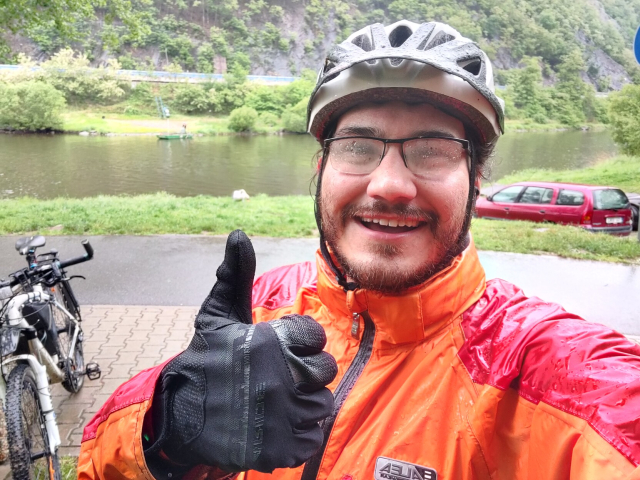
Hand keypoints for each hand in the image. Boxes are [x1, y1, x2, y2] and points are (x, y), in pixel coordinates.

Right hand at [147, 230, 336, 472]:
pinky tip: (278, 423)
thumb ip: (236, 274)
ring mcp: (279, 415)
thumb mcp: (219, 314)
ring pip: (320, 405)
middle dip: (306, 372)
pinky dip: (300, 433)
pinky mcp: (279, 448)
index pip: (314, 336)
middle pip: (323, 370)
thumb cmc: (207, 360)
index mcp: (267, 342)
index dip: (300, 341)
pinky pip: (312, 437)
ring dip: (304, 404)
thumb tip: (239, 234)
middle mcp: (277, 377)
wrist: (182, 415)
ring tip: (278, 400)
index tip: (281, 348)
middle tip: (282, 376)